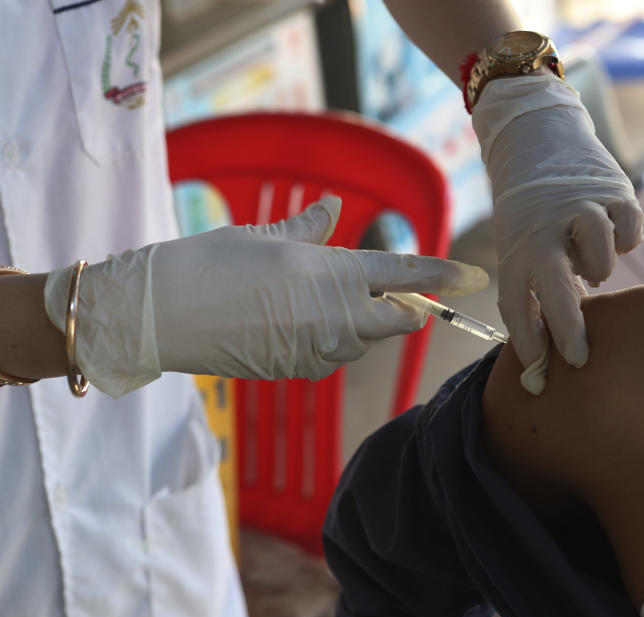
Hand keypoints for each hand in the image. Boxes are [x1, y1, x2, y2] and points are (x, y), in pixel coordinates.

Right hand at [44, 196, 488, 397]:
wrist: (162, 314)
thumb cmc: (213, 263)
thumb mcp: (266, 237)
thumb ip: (310, 227)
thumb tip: (334, 208)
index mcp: (337, 275)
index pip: (406, 276)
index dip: (442, 276)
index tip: (471, 277)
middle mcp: (339, 318)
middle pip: (397, 320)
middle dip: (404, 309)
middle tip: (396, 294)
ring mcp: (320, 350)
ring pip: (364, 340)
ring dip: (361, 324)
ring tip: (318, 301)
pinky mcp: (298, 372)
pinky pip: (332, 356)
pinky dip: (330, 341)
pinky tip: (296, 324)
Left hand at [472, 74, 643, 394]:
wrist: (537, 138)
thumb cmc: (529, 210)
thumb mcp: (518, 246)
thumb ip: (534, 290)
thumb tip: (548, 352)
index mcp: (517, 250)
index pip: (518, 307)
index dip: (529, 344)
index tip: (538, 376)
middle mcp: (546, 234)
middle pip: (557, 295)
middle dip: (568, 332)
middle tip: (579, 359)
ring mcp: (581, 212)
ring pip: (602, 263)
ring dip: (599, 268)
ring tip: (589, 258)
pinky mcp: (614, 194)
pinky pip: (629, 235)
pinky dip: (625, 239)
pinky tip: (611, 231)